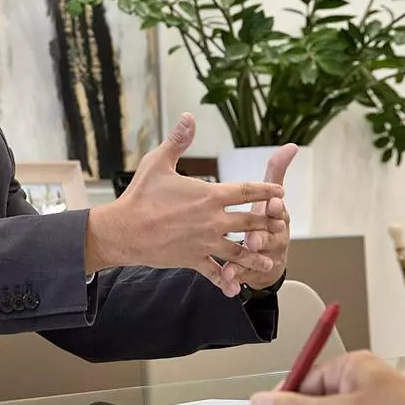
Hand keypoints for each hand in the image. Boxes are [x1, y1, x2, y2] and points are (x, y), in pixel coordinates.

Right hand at [85, 113, 283, 296]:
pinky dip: (225, 281)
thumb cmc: (140, 195)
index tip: (280, 192)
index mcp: (210, 195)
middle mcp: (213, 221)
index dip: (267, 190)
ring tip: (270, 258)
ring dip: (256, 255)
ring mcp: (205, 243)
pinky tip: (234, 288)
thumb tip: (188, 117)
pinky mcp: (193, 260)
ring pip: (240, 251)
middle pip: (251, 222)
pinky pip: (215, 272)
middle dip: (268, 222)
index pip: (247, 191)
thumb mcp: (158, 162)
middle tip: (281, 223)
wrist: (123, 231)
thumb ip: (178, 140)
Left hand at [222, 144, 296, 289]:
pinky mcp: (251, 272)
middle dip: (260, 238)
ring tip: (230, 269)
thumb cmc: (265, 217)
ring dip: (243, 265)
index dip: (277, 207)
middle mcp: (274, 237)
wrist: (266, 253)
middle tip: (250, 239)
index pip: (278, 210)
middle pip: (269, 238)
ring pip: (254, 261)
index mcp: (276, 216)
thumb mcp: (270, 194)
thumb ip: (276, 171)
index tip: (274, 203)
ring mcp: (263, 257)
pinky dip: (235, 282)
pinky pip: (242, 278)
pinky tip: (226, 286)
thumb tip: (291, 145)